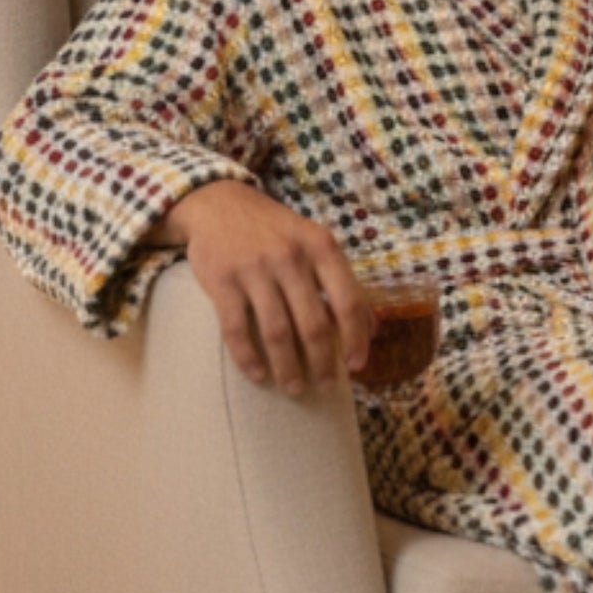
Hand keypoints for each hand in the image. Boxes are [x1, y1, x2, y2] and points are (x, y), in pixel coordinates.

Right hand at [147, 180, 373, 393]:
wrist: (219, 204)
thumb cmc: (277, 232)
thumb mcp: (316, 244)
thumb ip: (343, 283)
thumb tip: (373, 330)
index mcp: (322, 247)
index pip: (348, 301)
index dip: (356, 338)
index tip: (358, 366)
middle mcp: (291, 257)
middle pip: (313, 324)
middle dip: (322, 362)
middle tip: (325, 386)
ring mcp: (254, 269)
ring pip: (277, 332)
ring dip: (287, 367)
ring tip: (295, 388)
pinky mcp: (222, 281)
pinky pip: (237, 329)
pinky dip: (249, 357)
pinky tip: (258, 375)